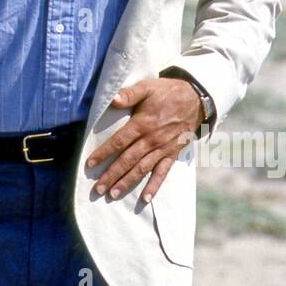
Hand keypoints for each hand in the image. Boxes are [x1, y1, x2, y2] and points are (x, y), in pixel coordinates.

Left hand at [85, 77, 203, 203]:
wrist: (195, 100)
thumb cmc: (167, 92)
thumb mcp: (147, 87)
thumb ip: (129, 94)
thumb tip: (112, 99)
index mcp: (142, 124)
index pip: (119, 142)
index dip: (103, 153)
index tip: (90, 164)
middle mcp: (151, 140)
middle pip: (127, 160)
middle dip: (111, 175)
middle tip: (98, 189)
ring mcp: (162, 149)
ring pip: (141, 169)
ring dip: (127, 183)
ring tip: (113, 195)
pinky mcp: (172, 154)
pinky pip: (163, 172)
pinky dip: (154, 186)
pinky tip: (146, 199)